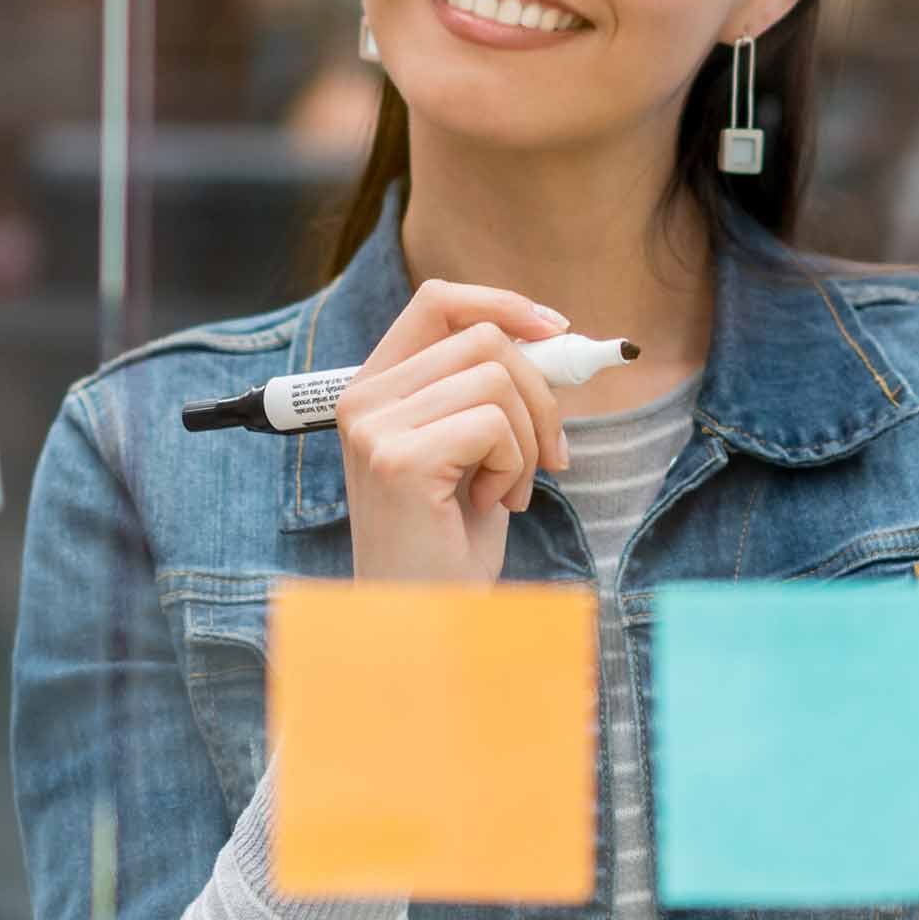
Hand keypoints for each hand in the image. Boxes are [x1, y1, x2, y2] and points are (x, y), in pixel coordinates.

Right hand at [336, 281, 570, 585]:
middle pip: (483, 339)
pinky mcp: (399, 460)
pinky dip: (516, 467)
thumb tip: (552, 338)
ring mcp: (375, 428)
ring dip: (529, 440)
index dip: (503, 304)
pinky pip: (493, 426)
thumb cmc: (450, 540)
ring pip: (496, 380)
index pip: (437, 302)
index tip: (555, 331)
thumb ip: (489, 390)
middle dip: (540, 395)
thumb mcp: (470, 448)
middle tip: (549, 456)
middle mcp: (363, 399)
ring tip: (510, 491)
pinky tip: (493, 506)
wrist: (423, 617)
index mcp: (375, 387)